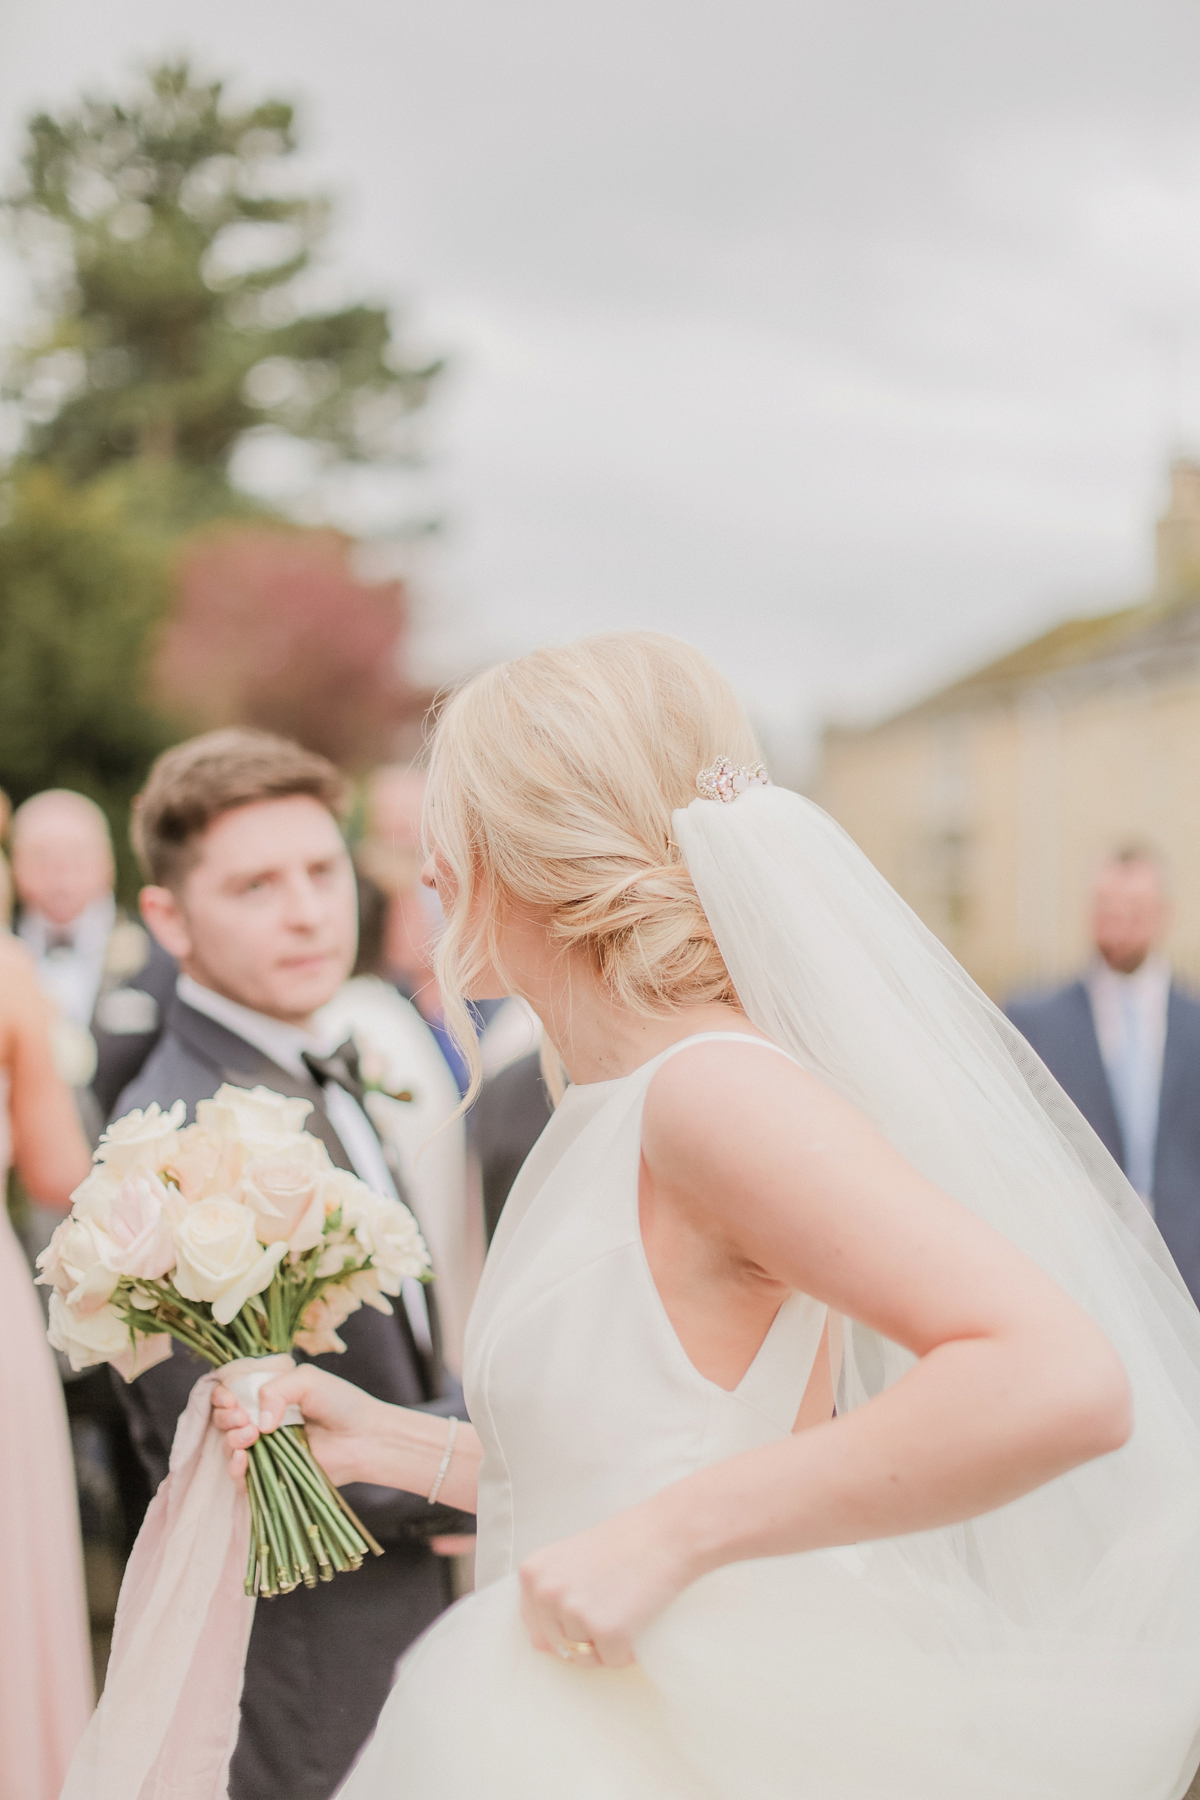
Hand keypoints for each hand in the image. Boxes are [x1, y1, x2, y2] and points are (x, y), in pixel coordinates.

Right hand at [211, 1364, 382, 1491]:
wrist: (365, 1437)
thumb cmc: (341, 1403)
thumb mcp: (308, 1379)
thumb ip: (276, 1389)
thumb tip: (258, 1422)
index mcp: (267, 1396)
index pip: (230, 1393)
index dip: (222, 1395)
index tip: (230, 1399)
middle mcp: (262, 1421)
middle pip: (224, 1419)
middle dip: (226, 1417)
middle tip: (243, 1418)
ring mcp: (265, 1449)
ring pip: (229, 1446)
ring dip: (232, 1440)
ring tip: (252, 1436)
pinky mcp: (271, 1474)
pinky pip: (241, 1477)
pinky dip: (235, 1468)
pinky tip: (242, 1459)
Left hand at [517, 1500, 692, 1668]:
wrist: (669, 1532)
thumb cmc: (625, 1542)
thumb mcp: (572, 1560)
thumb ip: (550, 1594)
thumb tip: (537, 1645)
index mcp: (533, 1573)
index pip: (535, 1625)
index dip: (565, 1621)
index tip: (589, 1601)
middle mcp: (546, 1593)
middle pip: (560, 1645)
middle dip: (586, 1635)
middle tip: (612, 1600)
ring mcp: (574, 1612)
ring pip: (585, 1657)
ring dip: (607, 1643)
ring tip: (625, 1604)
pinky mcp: (606, 1632)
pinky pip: (614, 1661)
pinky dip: (630, 1650)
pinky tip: (639, 1616)